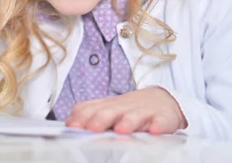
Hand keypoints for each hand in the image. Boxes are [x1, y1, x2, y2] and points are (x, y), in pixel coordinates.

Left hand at [65, 88, 186, 134]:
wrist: (162, 100)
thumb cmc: (129, 109)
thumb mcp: (108, 110)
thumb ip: (89, 114)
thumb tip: (69, 124)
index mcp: (107, 107)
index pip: (90, 109)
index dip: (81, 117)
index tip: (72, 126)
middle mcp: (122, 108)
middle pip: (110, 111)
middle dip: (100, 119)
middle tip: (92, 128)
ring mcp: (143, 112)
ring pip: (134, 116)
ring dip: (128, 122)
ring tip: (121, 129)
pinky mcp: (162, 118)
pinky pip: (161, 122)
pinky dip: (158, 125)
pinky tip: (154, 131)